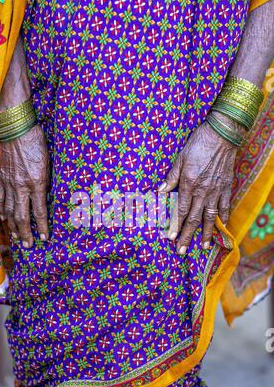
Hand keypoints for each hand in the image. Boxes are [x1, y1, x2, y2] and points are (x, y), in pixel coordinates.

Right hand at [0, 124, 48, 247]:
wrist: (16, 127)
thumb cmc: (36, 142)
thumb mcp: (48, 162)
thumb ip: (46, 181)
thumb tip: (46, 196)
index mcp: (37, 182)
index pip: (40, 211)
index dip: (42, 226)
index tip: (44, 237)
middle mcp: (21, 185)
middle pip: (21, 216)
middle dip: (25, 233)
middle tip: (28, 245)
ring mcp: (8, 182)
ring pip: (8, 210)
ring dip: (12, 226)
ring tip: (17, 237)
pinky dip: (1, 211)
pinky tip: (3, 219)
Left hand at [158, 113, 244, 254]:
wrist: (222, 135)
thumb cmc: (198, 144)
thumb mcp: (180, 159)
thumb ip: (171, 178)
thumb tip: (159, 192)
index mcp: (188, 185)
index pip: (180, 211)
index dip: (175, 226)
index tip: (171, 238)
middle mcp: (202, 191)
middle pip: (194, 219)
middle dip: (187, 236)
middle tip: (182, 251)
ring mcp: (216, 191)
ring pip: (210, 217)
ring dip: (207, 234)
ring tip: (205, 247)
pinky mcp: (226, 187)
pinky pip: (225, 207)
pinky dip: (224, 218)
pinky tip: (222, 227)